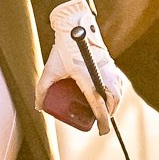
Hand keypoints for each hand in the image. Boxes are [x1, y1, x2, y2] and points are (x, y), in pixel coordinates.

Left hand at [36, 0, 130, 134]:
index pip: (100, 106)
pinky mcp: (112, 65)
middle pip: (112, 102)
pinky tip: (112, 97)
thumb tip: (39, 107)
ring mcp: (109, 70)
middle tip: (100, 122)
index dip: (103, 121)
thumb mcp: (49, 71)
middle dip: (108, 115)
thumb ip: (42, 90)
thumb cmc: (62, 49)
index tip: (102, 131)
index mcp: (88, 79)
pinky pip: (119, 84)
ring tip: (106, 112)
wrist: (76, 27)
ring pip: (118, 94)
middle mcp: (102, 75)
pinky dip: (118, 93)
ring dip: (114, 105)